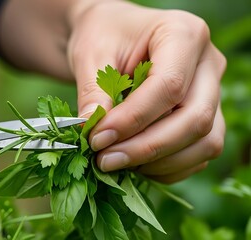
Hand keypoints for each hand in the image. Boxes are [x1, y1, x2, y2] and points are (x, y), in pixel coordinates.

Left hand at [68, 1, 225, 182]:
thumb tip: (94, 133)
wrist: (112, 36)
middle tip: (105, 160)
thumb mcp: (90, 55)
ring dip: (160, 163)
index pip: (169, 86)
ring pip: (205, 142)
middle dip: (148, 148)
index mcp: (183, 34)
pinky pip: (199, 153)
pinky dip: (167, 168)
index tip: (97, 139)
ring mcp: (212, 92)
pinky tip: (133, 164)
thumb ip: (93, 92)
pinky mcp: (207, 116)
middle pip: (195, 118)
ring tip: (116, 162)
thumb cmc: (103, 36)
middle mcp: (208, 63)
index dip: (133, 120)